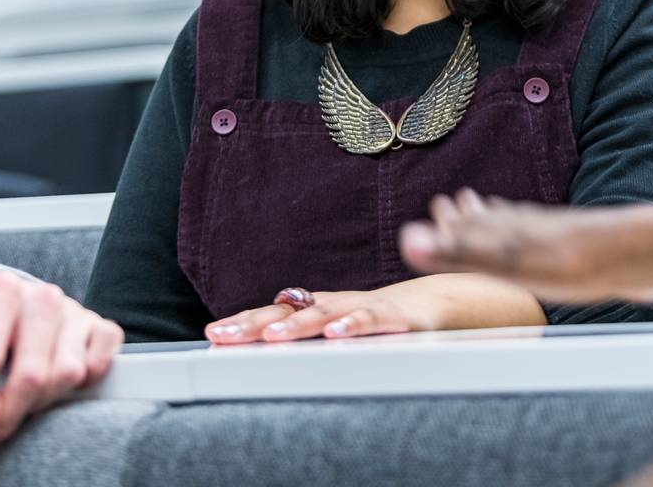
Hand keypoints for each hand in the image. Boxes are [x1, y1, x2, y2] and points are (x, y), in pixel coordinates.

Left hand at [0, 272, 122, 450]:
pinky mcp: (102, 326)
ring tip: (20, 402)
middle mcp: (42, 296)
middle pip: (31, 374)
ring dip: (41, 401)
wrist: (11, 299)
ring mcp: (76, 310)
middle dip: (8, 414)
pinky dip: (82, 386)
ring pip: (66, 375)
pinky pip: (99, 368)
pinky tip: (56, 383)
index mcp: (1, 292)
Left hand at [205, 287, 438, 344]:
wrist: (439, 303)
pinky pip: (373, 319)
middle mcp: (337, 304)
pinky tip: (336, 333)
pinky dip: (354, 324)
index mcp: (321, 308)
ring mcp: (365, 308)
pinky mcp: (397, 317)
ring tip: (272, 337)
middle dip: (255, 324)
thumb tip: (265, 349)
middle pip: (291, 311)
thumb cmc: (381, 320)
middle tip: (224, 337)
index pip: (276, 313)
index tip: (214, 335)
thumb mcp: (339, 329)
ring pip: (327, 313)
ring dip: (298, 325)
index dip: (246, 322)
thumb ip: (308, 339)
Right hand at [400, 189, 652, 302]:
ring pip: (521, 226)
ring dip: (502, 221)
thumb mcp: (502, 263)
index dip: (453, 221)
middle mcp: (529, 229)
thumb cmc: (565, 263)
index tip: (438, 208)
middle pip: (492, 220)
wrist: (629, 254)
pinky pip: (550, 238)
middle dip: (471, 216)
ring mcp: (556, 236)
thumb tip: (409, 240)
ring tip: (493, 212)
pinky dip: (538, 235)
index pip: (471, 225)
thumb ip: (456, 253)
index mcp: (507, 234)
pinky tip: (552, 241)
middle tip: (455, 202)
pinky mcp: (583, 250)